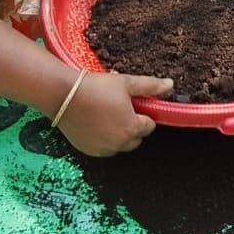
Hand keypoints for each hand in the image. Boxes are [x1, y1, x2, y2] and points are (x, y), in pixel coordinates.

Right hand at [55, 71, 169, 155]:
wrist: (63, 95)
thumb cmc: (96, 87)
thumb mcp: (126, 83)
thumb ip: (150, 86)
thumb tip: (170, 85)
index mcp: (132, 128)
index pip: (149, 126)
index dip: (144, 114)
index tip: (134, 104)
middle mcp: (119, 143)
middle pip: (136, 138)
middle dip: (132, 125)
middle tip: (120, 107)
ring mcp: (102, 149)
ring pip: (119, 144)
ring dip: (118, 133)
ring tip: (107, 113)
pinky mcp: (88, 150)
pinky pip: (103, 147)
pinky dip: (103, 138)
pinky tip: (96, 122)